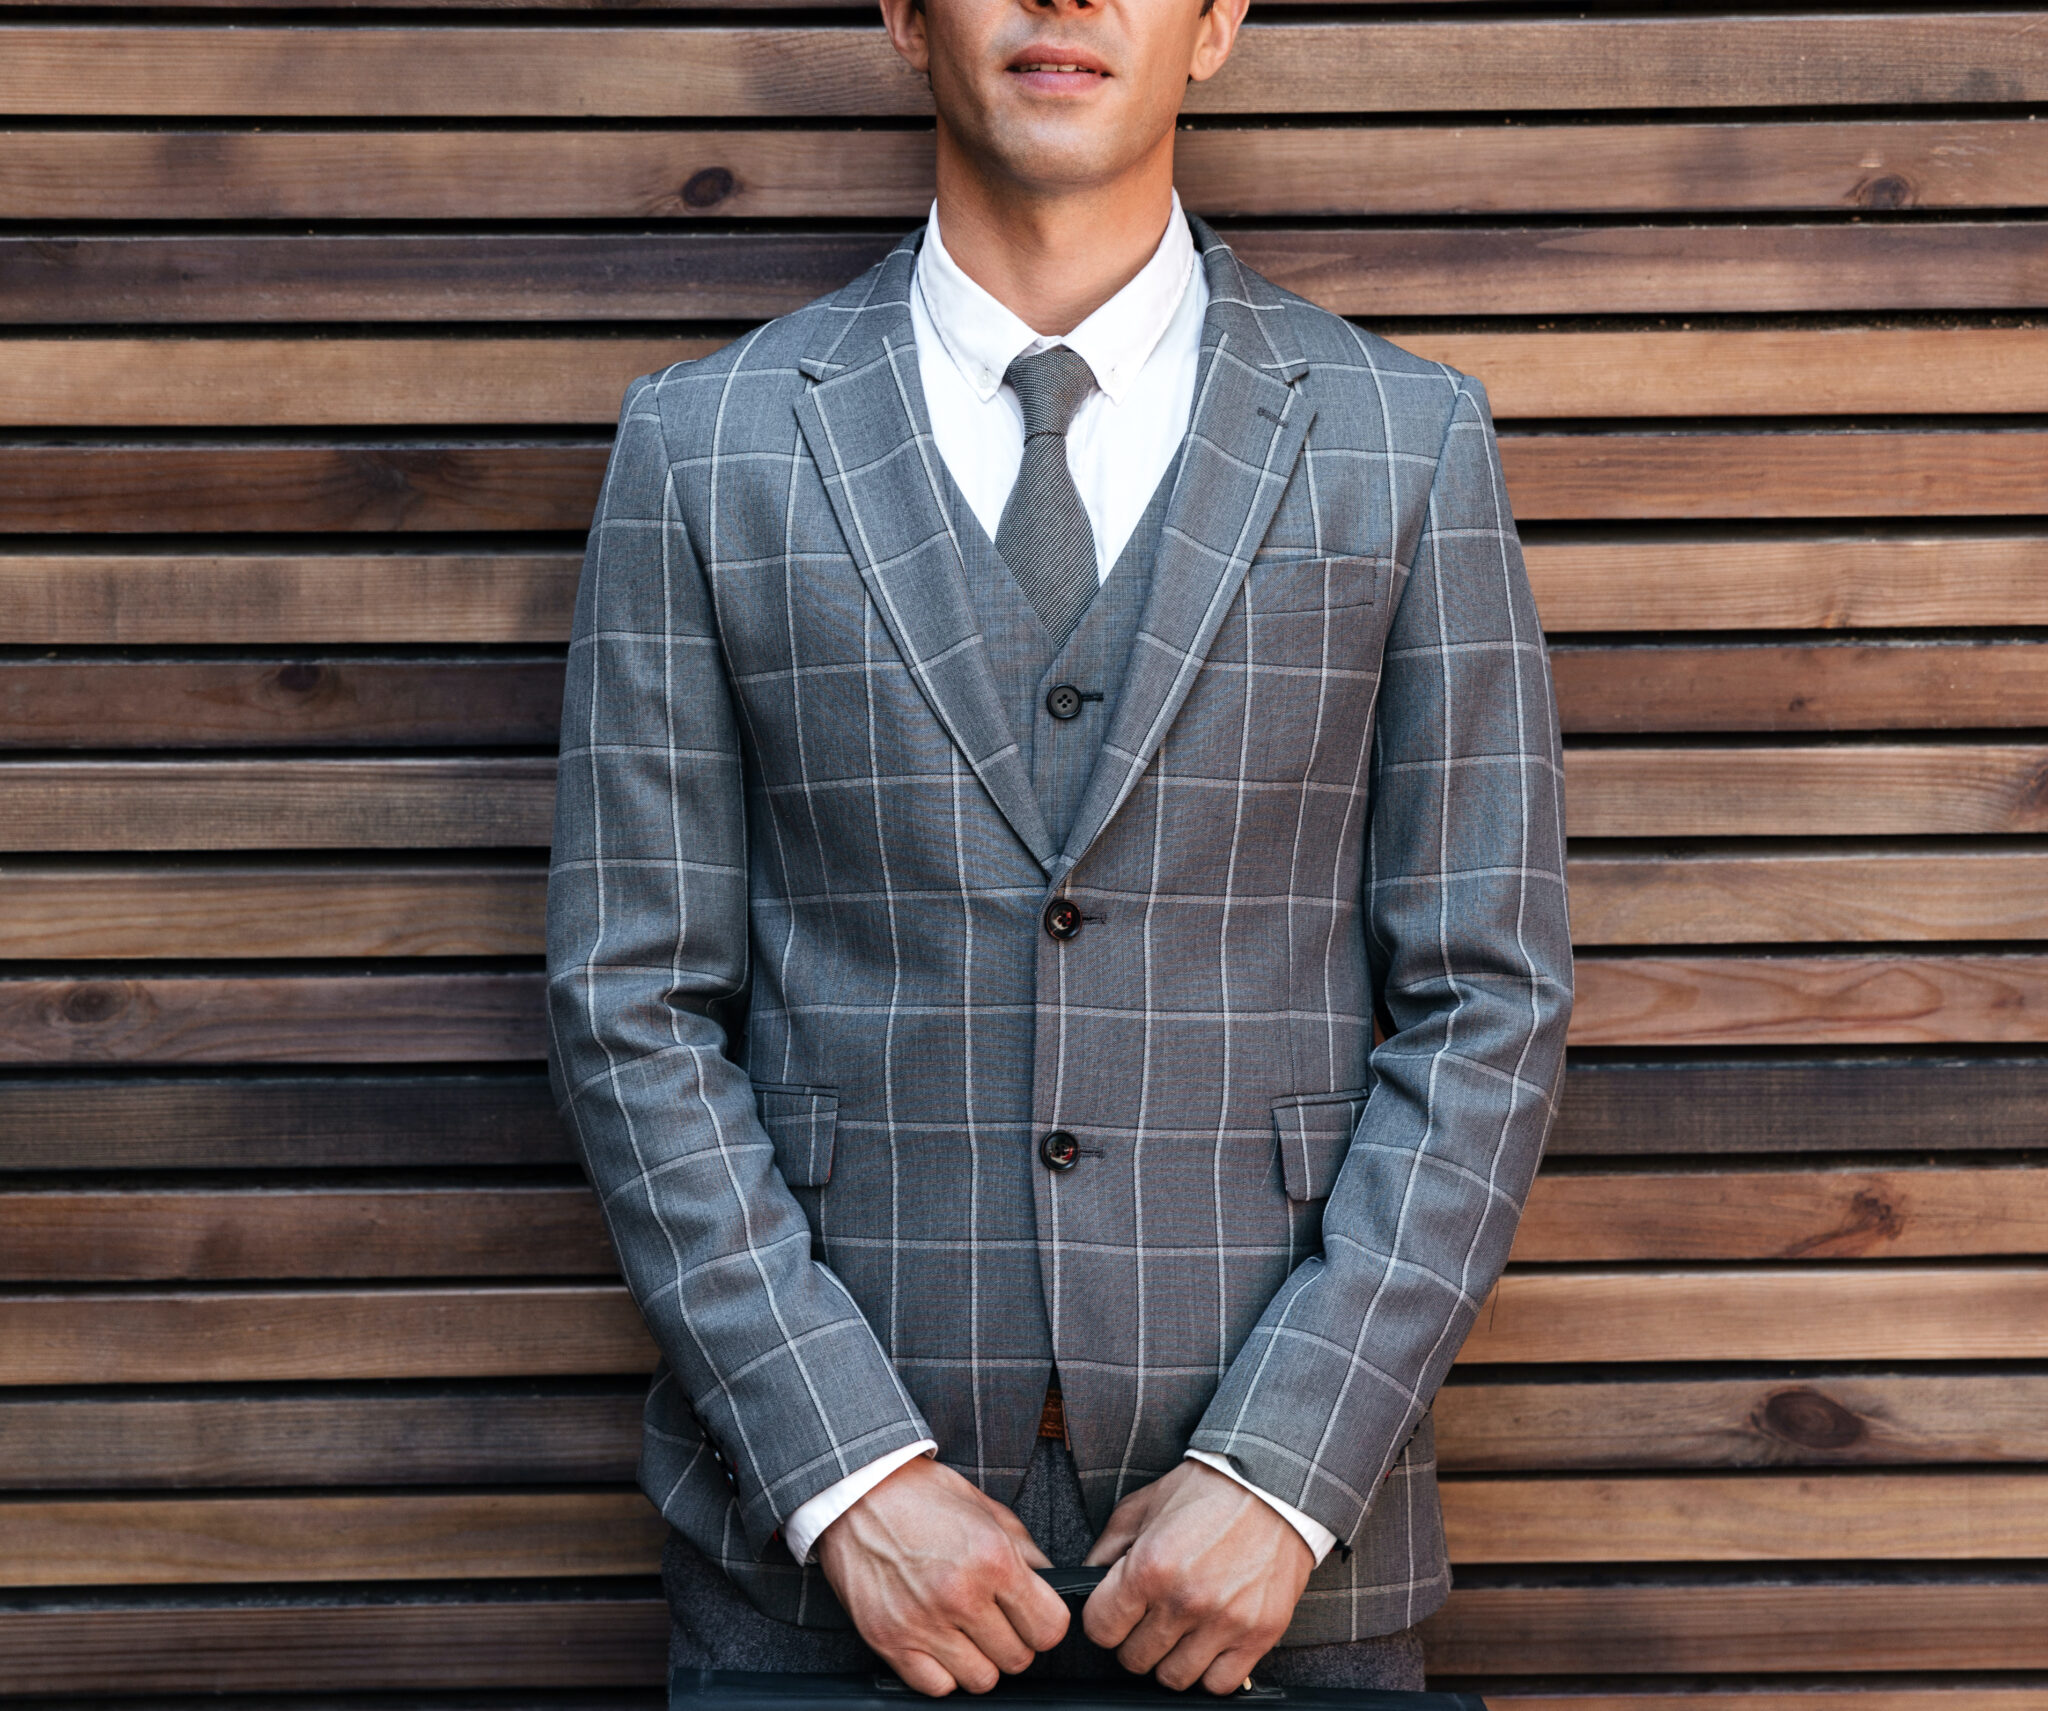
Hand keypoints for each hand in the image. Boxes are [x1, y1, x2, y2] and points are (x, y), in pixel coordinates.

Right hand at [814, 1454, 1069, 1695]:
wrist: (855, 1493)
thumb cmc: (920, 1495)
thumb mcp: (985, 1507)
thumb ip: (1026, 1550)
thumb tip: (1053, 1584)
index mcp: (992, 1558)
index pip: (1050, 1628)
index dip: (1045, 1622)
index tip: (1033, 1614)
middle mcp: (960, 1595)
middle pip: (1018, 1659)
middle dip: (1014, 1640)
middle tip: (996, 1618)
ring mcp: (922, 1623)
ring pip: (981, 1680)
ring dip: (980, 1660)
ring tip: (966, 1631)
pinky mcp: (888, 1641)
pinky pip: (936, 1687)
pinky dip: (943, 1672)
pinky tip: (939, 1642)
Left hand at [1080, 1459, 1313, 1693]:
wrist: (1272, 1487)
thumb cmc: (1206, 1492)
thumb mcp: (1141, 1506)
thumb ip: (1106, 1548)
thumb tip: (1086, 1583)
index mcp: (1150, 1567)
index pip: (1100, 1630)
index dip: (1103, 1621)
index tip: (1116, 1612)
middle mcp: (1185, 1600)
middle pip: (1134, 1659)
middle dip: (1135, 1640)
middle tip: (1150, 1617)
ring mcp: (1224, 1622)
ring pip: (1174, 1678)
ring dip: (1170, 1659)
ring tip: (1179, 1631)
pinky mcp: (1258, 1635)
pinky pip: (1219, 1684)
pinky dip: (1210, 1671)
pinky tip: (1208, 1643)